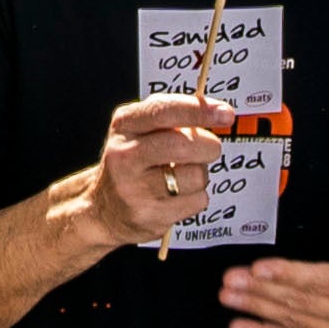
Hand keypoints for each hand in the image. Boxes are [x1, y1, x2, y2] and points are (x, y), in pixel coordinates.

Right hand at [67, 94, 232, 260]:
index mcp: (124, 125)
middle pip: (183, 145)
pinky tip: (177, 196)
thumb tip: (218, 113)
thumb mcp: (138, 129)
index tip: (225, 114)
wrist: (103, 208)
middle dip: (209, 146)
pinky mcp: (149, 216)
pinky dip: (196, 197)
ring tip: (183, 176)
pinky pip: (196, 202)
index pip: (164, 111)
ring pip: (196, 176)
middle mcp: (125, 155)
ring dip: (200, 175)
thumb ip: (172, 116)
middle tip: (209, 148)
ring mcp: (135, 189)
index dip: (199, 110)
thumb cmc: (131, 162)